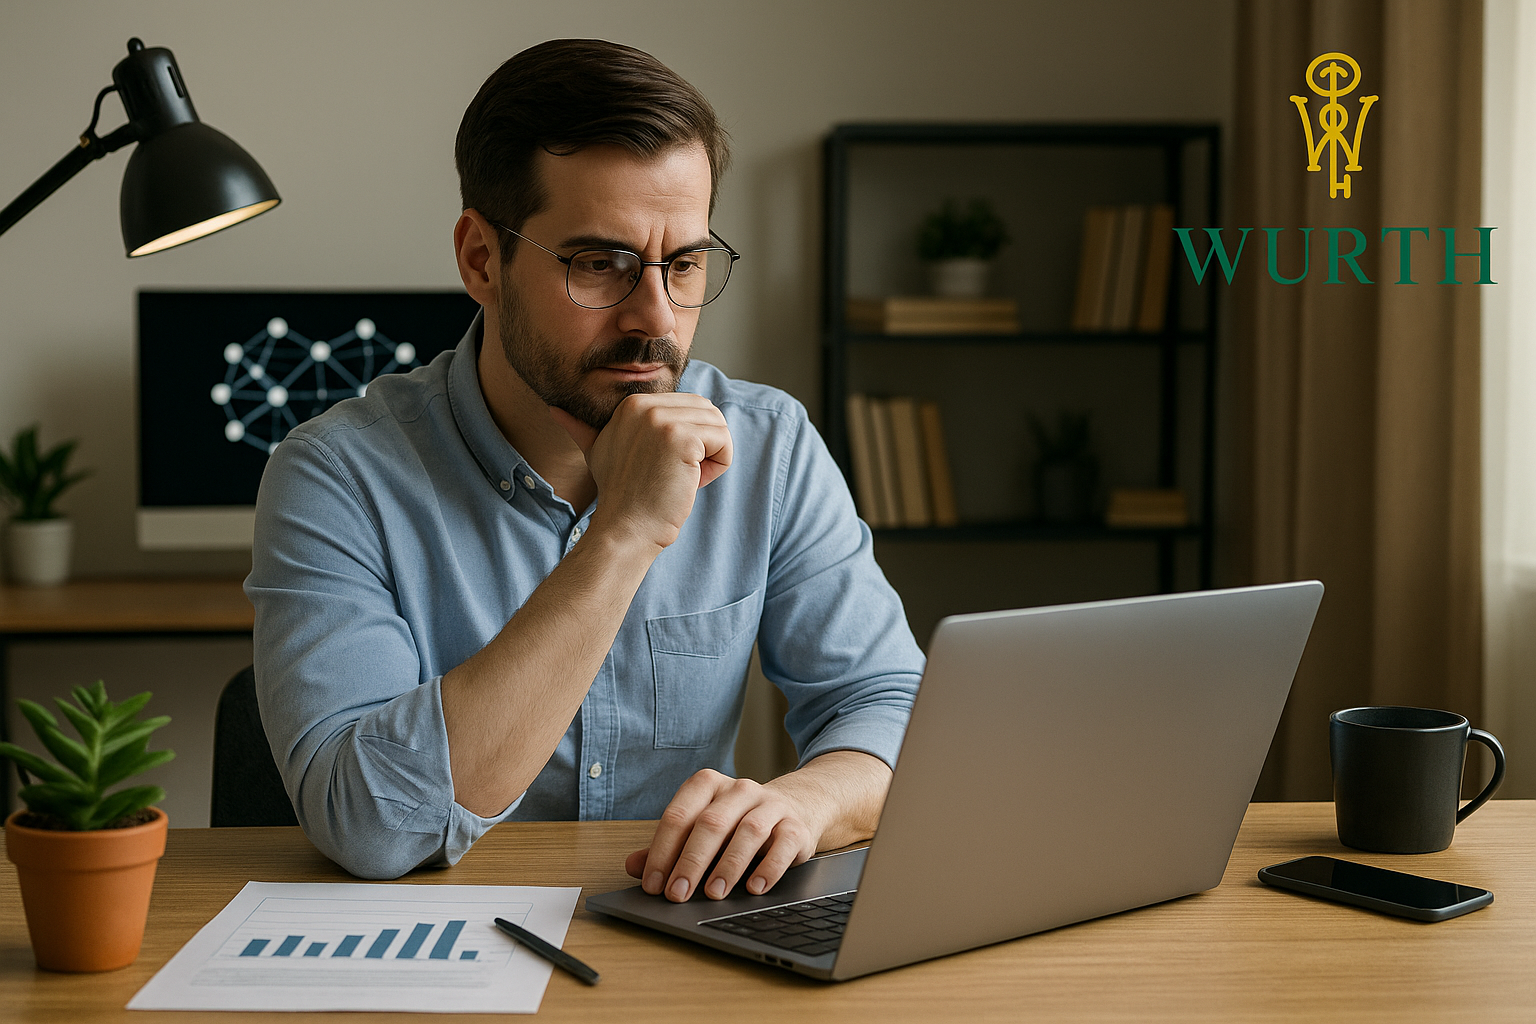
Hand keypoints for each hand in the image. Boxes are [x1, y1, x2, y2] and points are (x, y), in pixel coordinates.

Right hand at [550, 394, 730, 551]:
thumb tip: (555, 410)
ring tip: (684, 478)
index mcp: (632, 403)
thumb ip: (582, 430)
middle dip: (705, 445)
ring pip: (719, 425)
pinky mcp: (681, 439)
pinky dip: (718, 466)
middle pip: (708, 411)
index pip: (689, 406)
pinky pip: (724, 441)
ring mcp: (662, 421)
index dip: (687, 439)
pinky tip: (692, 482)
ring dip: (713, 456)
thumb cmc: (619, 495)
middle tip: (679, 474)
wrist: (624, 528)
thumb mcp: (597, 453)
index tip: (664, 466)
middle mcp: (645, 405)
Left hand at [624, 769, 825, 901]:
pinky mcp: (795, 825)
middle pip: (711, 823)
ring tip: (714, 894)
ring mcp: (770, 805)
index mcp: (708, 785)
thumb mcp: (701, 829)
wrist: (794, 808)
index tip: (654, 885)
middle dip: (691, 861)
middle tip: (678, 895)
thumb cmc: (737, 823)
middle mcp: (739, 790)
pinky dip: (769, 867)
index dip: (662, 851)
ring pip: (748, 830)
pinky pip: (783, 843)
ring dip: (728, 865)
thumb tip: (633, 866)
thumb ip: (669, 847)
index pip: (679, 815)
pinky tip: (755, 888)